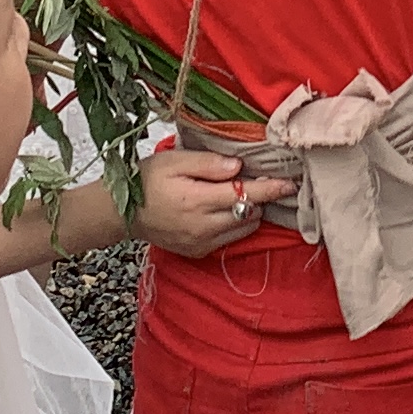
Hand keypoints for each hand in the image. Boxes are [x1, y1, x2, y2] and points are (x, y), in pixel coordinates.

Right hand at [124, 144, 261, 255]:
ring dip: (250, 212)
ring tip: (244, 194)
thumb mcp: (174, 161)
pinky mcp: (198, 252)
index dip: (270, 189)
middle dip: (261, 198)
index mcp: (197, 201)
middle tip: (263, 180)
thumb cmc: (147, 180)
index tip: (291, 182)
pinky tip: (226, 209)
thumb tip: (238, 167)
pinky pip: (229, 239)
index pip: (245, 195)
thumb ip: (208, 164)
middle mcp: (203, 227)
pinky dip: (236, 224)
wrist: (121, 214)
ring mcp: (201, 243)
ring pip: (243, 228)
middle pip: (249, 213)